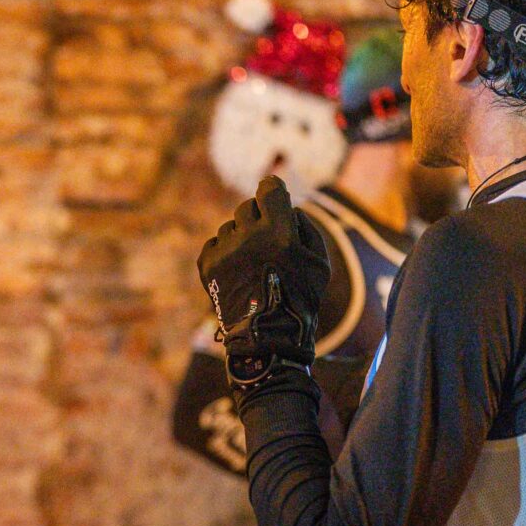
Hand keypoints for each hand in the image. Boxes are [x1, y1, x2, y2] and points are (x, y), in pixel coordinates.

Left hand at [196, 176, 330, 390]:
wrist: (266, 338)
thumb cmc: (299, 298)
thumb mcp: (319, 262)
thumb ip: (304, 227)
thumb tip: (287, 206)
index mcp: (279, 232)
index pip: (269, 188)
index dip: (272, 189)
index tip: (273, 192)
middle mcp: (249, 236)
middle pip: (247, 206)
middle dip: (257, 217)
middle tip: (266, 238)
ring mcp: (225, 251)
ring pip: (229, 227)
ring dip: (241, 237)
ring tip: (252, 263)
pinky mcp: (206, 264)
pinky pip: (214, 243)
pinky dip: (225, 252)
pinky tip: (237, 270)